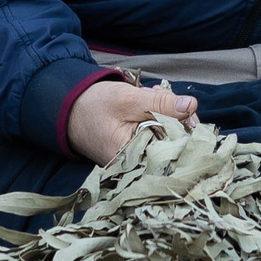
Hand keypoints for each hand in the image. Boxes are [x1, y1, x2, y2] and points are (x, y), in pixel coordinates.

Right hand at [67, 76, 197, 164]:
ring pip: (167, 135)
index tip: (188, 111)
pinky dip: (156, 116)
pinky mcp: (137, 148)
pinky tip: (148, 104)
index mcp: (134, 158)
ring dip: (164, 113)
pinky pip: (156, 133)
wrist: (69, 107)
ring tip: (150, 97)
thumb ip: (161, 104)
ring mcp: (137, 156)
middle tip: (159, 96)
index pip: (174, 149)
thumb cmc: (94, 105)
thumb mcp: (129, 100)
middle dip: (173, 116)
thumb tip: (191, 107)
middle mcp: (136, 163)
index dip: (185, 128)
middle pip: (173, 142)